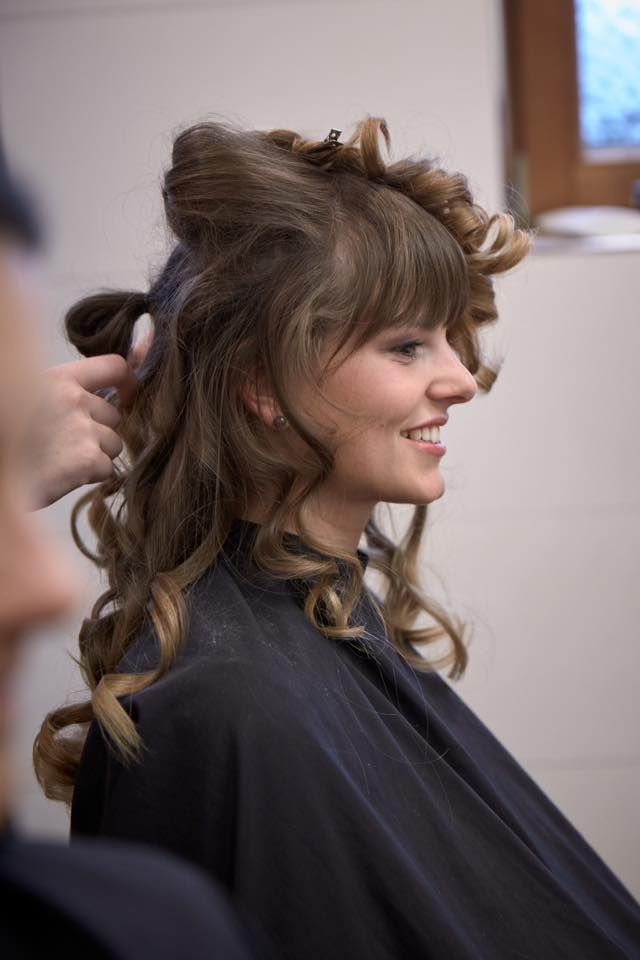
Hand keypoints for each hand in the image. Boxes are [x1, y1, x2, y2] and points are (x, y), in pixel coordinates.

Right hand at [27, 354, 138, 508]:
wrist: (2, 473)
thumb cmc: (14, 440)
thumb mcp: (35, 398)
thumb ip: (68, 393)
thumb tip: (107, 396)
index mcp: (58, 379)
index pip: (114, 366)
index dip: (128, 383)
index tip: (127, 397)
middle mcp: (73, 399)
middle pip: (113, 415)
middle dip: (98, 432)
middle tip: (65, 444)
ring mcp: (82, 428)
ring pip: (114, 444)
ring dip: (96, 455)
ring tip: (62, 460)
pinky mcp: (88, 459)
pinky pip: (107, 468)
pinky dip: (90, 476)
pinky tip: (63, 475)